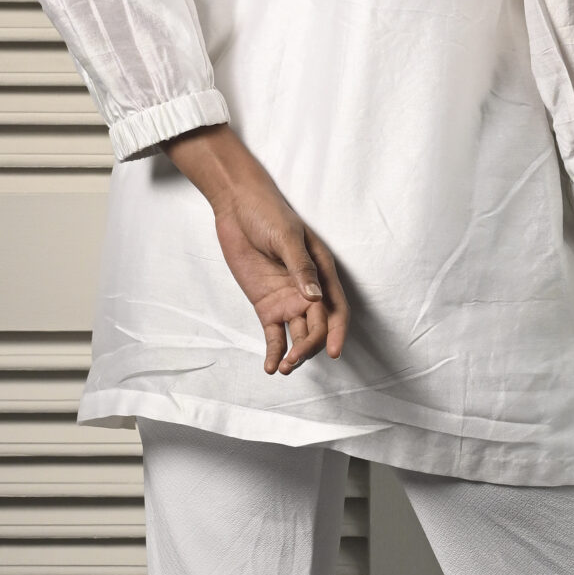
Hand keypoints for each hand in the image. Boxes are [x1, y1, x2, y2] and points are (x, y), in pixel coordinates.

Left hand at [162, 126, 348, 376]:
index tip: (332, 352)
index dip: (336, 332)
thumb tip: (313, 297)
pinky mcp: (266, 305)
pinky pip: (274, 333)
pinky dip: (274, 351)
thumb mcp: (286, 237)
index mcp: (322, 272)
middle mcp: (308, 290)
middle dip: (309, 347)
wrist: (237, 206)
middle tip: (294, 361)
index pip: (335, 309)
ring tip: (283, 368)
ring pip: (298, 334)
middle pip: (316, 326)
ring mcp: (287, 299)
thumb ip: (300, 267)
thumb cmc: (268, 213)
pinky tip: (271, 367)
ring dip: (294, 353)